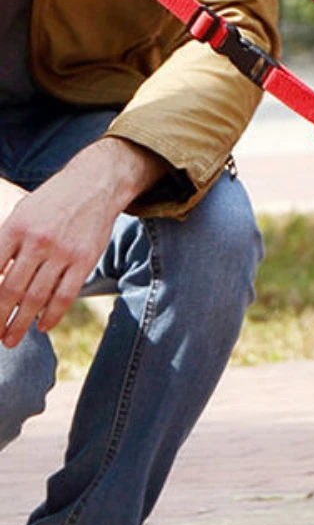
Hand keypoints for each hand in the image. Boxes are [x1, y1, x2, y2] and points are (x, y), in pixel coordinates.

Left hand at [0, 138, 163, 346]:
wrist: (94, 185)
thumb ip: (5, 244)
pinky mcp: (85, 260)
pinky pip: (66, 294)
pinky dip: (52, 314)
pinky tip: (42, 326)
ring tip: (11, 339)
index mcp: (15, 227)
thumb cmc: (52, 202)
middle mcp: (38, 241)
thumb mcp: (21, 214)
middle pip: (11, 290)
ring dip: (21, 323)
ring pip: (37, 297)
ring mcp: (63, 252)